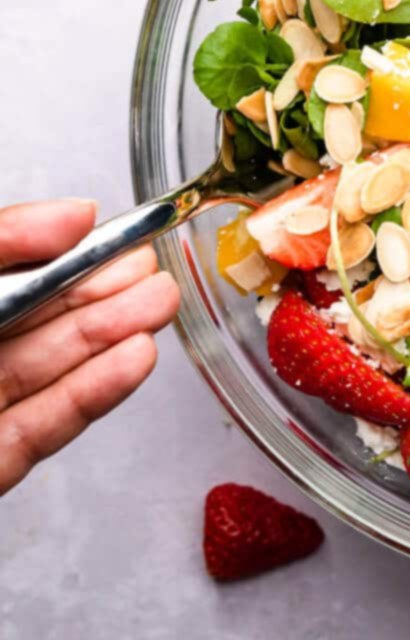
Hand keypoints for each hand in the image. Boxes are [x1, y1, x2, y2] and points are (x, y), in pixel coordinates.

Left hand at [0, 200, 179, 496]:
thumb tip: (72, 214)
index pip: (8, 267)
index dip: (65, 250)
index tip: (121, 231)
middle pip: (38, 317)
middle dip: (103, 291)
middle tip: (158, 270)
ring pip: (52, 367)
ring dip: (115, 335)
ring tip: (163, 306)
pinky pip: (48, 425)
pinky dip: (96, 392)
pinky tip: (137, 359)